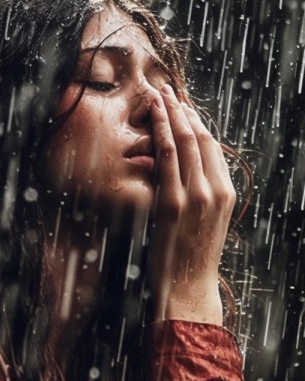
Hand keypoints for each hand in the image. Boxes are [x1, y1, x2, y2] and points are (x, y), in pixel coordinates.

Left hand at [147, 85, 235, 324]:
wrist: (187, 289)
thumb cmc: (190, 260)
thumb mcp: (204, 224)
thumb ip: (199, 197)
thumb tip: (185, 176)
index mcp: (226, 194)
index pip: (213, 147)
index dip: (197, 121)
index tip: (182, 106)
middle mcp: (216, 190)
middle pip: (201, 137)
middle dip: (182, 110)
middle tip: (167, 90)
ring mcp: (196, 196)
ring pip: (185, 141)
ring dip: (170, 113)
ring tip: (157, 95)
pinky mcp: (174, 203)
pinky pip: (168, 157)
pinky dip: (161, 132)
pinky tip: (153, 116)